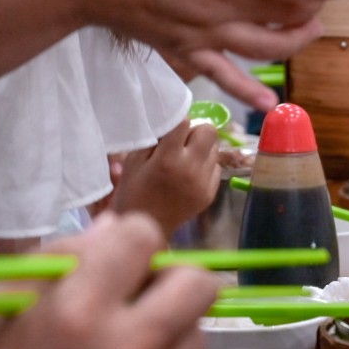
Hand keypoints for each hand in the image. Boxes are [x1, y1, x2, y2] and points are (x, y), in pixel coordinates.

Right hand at [64, 0, 348, 110]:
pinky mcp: (186, 49)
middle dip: (313, 7)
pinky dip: (249, 92)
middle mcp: (221, 0)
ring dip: (296, 41)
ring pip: (267, 47)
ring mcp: (205, 30)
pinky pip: (224, 77)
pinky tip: (269, 102)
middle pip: (285, 14)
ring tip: (307, 28)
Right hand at [110, 120, 220, 236]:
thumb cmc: (133, 192)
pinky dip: (205, 165)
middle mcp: (191, 168)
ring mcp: (204, 182)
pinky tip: (189, 174)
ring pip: (214, 148)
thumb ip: (153, 139)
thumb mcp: (133, 162)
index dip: (177, 121)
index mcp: (168, 159)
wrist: (145, 228)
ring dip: (202, 148)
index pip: (185, 122)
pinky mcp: (211, 192)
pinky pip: (215, 167)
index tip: (171, 127)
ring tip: (184, 159)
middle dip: (196, 130)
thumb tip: (170, 121)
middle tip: (182, 141)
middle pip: (209, 130)